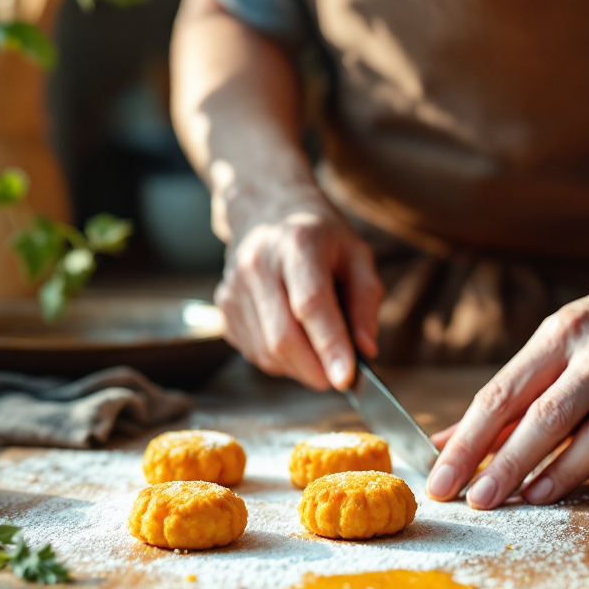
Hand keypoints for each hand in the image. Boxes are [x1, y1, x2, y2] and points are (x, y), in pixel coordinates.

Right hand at [215, 194, 383, 390]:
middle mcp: (257, 263)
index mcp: (297, 243)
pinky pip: (254, 352)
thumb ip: (365, 301)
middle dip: (315, 369)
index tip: (346, 379)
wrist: (266, 210)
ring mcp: (234, 286)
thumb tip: (365, 351)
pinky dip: (280, 359)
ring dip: (299, 366)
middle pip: (282, 337)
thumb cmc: (319, 236)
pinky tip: (293, 336)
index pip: (311, 304)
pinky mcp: (223, 306)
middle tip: (339, 377)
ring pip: (267, 352)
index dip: (329, 345)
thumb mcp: (356, 255)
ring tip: (317, 346)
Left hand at [425, 256, 588, 507]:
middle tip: (478, 502)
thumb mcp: (560, 337)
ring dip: (560, 477)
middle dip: (505, 467)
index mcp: (561, 333)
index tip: (440, 480)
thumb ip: (511, 392)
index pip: (501, 395)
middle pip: (545, 421)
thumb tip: (450, 441)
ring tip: (531, 499)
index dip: (466, 443)